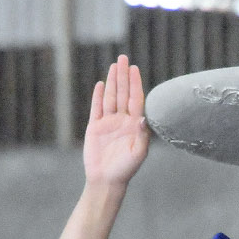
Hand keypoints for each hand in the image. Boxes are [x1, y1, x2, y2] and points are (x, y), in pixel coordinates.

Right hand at [85, 55, 149, 188]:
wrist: (106, 180)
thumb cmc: (125, 170)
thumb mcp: (138, 154)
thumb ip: (142, 136)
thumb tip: (142, 118)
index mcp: (134, 125)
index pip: (136, 99)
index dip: (135, 83)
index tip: (134, 69)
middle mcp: (122, 121)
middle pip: (123, 93)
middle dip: (123, 76)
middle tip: (123, 58)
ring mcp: (108, 123)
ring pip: (111, 97)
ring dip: (113, 81)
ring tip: (114, 65)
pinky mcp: (95, 127)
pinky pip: (96, 108)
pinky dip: (98, 96)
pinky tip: (101, 84)